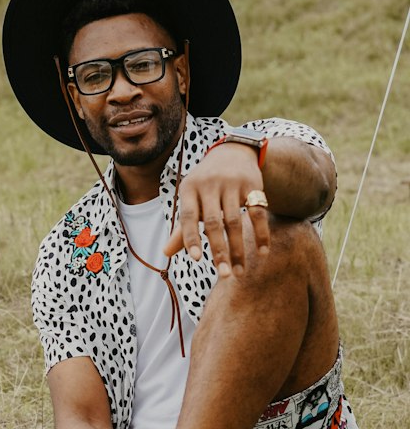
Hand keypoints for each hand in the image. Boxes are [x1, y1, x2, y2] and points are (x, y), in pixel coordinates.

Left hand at [165, 144, 269, 278]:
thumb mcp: (191, 199)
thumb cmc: (205, 185)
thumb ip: (182, 227)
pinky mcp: (253, 185)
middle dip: (219, 251)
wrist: (232, 152)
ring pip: (235, 221)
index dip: (191, 238)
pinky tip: (262, 252)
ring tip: (239, 272)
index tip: (196, 259)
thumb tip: (165, 253)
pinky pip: (258, 213)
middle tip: (224, 275)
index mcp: (189, 189)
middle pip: (214, 223)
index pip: (188, 217)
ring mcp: (232, 184)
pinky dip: (261, 234)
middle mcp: (209, 185)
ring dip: (238, 249)